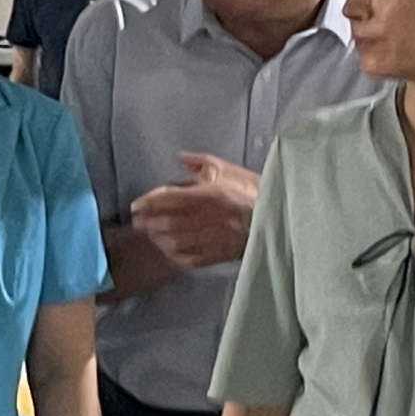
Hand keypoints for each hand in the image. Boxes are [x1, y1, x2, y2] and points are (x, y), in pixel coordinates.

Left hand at [131, 154, 260, 271]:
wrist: (277, 216)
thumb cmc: (252, 190)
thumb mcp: (227, 169)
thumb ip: (200, 162)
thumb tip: (180, 157)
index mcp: (209, 194)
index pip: (170, 198)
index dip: (149, 202)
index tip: (136, 205)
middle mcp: (208, 217)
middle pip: (168, 222)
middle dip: (149, 222)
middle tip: (137, 222)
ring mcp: (213, 237)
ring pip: (176, 241)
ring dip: (159, 239)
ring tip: (150, 235)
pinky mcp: (219, 253)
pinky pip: (191, 258)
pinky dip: (176, 255)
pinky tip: (169, 250)